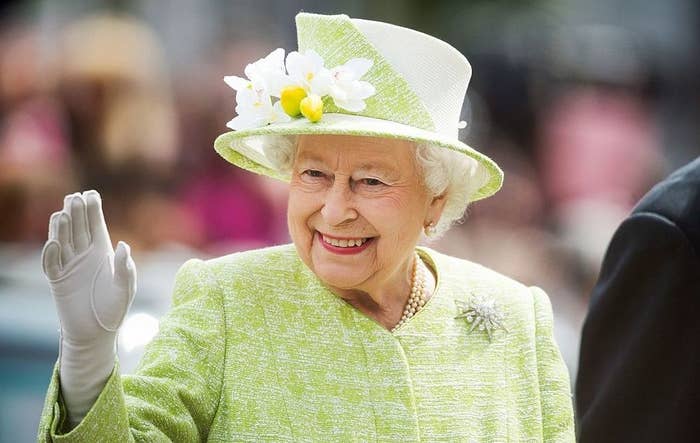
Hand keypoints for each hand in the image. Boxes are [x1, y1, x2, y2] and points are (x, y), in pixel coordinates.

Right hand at [42, 190, 135, 343]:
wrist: (97, 333)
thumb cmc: (115, 309)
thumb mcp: (125, 288)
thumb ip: (125, 268)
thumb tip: (124, 245)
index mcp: (103, 253)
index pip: (96, 227)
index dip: (94, 211)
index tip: (91, 194)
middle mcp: (85, 256)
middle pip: (78, 229)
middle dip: (77, 213)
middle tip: (75, 198)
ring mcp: (69, 267)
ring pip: (63, 242)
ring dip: (62, 228)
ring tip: (63, 213)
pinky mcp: (57, 281)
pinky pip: (51, 265)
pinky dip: (51, 254)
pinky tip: (53, 243)